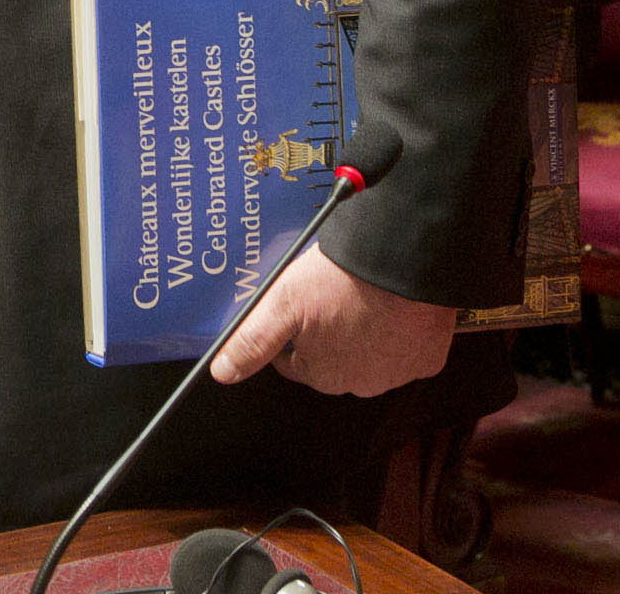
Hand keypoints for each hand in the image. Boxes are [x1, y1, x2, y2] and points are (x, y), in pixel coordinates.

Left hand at [209, 244, 454, 396]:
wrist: (401, 265)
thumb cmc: (340, 282)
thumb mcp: (282, 303)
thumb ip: (252, 340)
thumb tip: (222, 372)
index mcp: (323, 375)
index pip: (295, 363)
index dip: (290, 335)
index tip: (293, 311)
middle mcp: (361, 385)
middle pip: (331, 362)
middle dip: (325, 336)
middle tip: (326, 298)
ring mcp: (398, 374)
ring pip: (369, 358)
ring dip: (360, 336)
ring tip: (355, 299)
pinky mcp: (427, 360)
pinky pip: (406, 351)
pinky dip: (397, 334)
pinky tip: (389, 309)